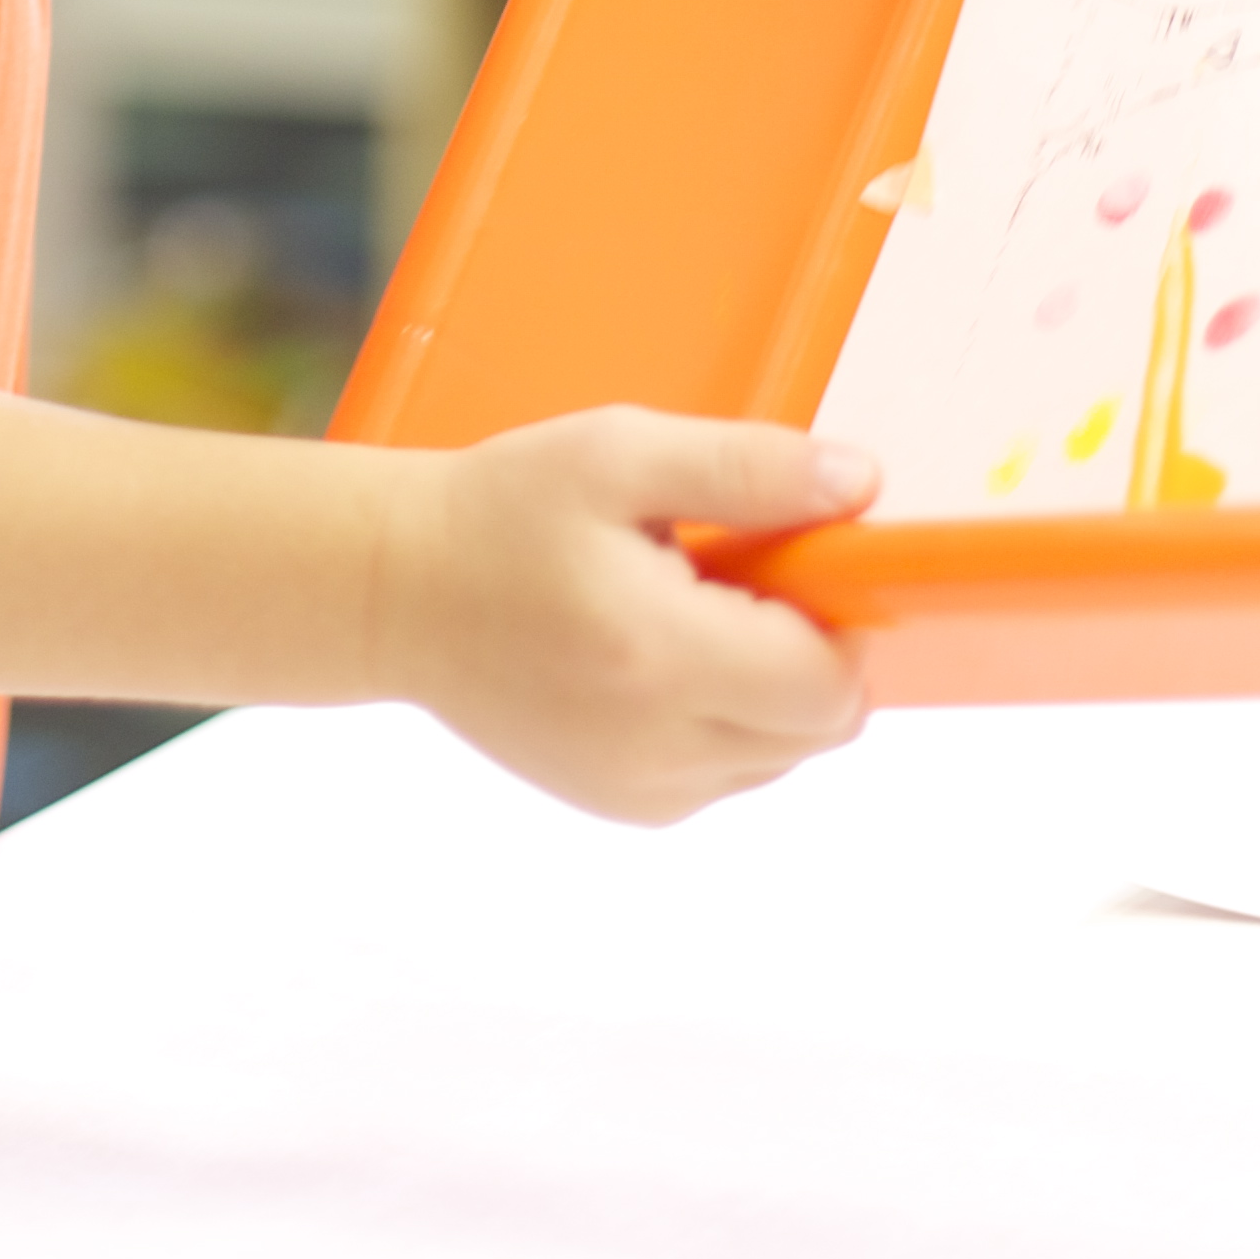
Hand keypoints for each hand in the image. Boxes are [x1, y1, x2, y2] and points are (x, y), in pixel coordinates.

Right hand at [371, 409, 878, 823]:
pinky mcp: (627, 805)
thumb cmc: (504, 511)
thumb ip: (749, 468)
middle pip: (821, 727)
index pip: (830, 683)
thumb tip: (860, 484)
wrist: (399, 593)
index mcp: (659, 655)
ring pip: (784, 755)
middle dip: (808, 649)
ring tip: (687, 614)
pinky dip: (728, 719)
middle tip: (732, 578)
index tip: (784, 557)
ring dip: (771, 687)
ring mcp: (641, 790)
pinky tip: (663, 657)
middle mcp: (655, 748)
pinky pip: (732, 772)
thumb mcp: (621, 452)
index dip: (836, 615)